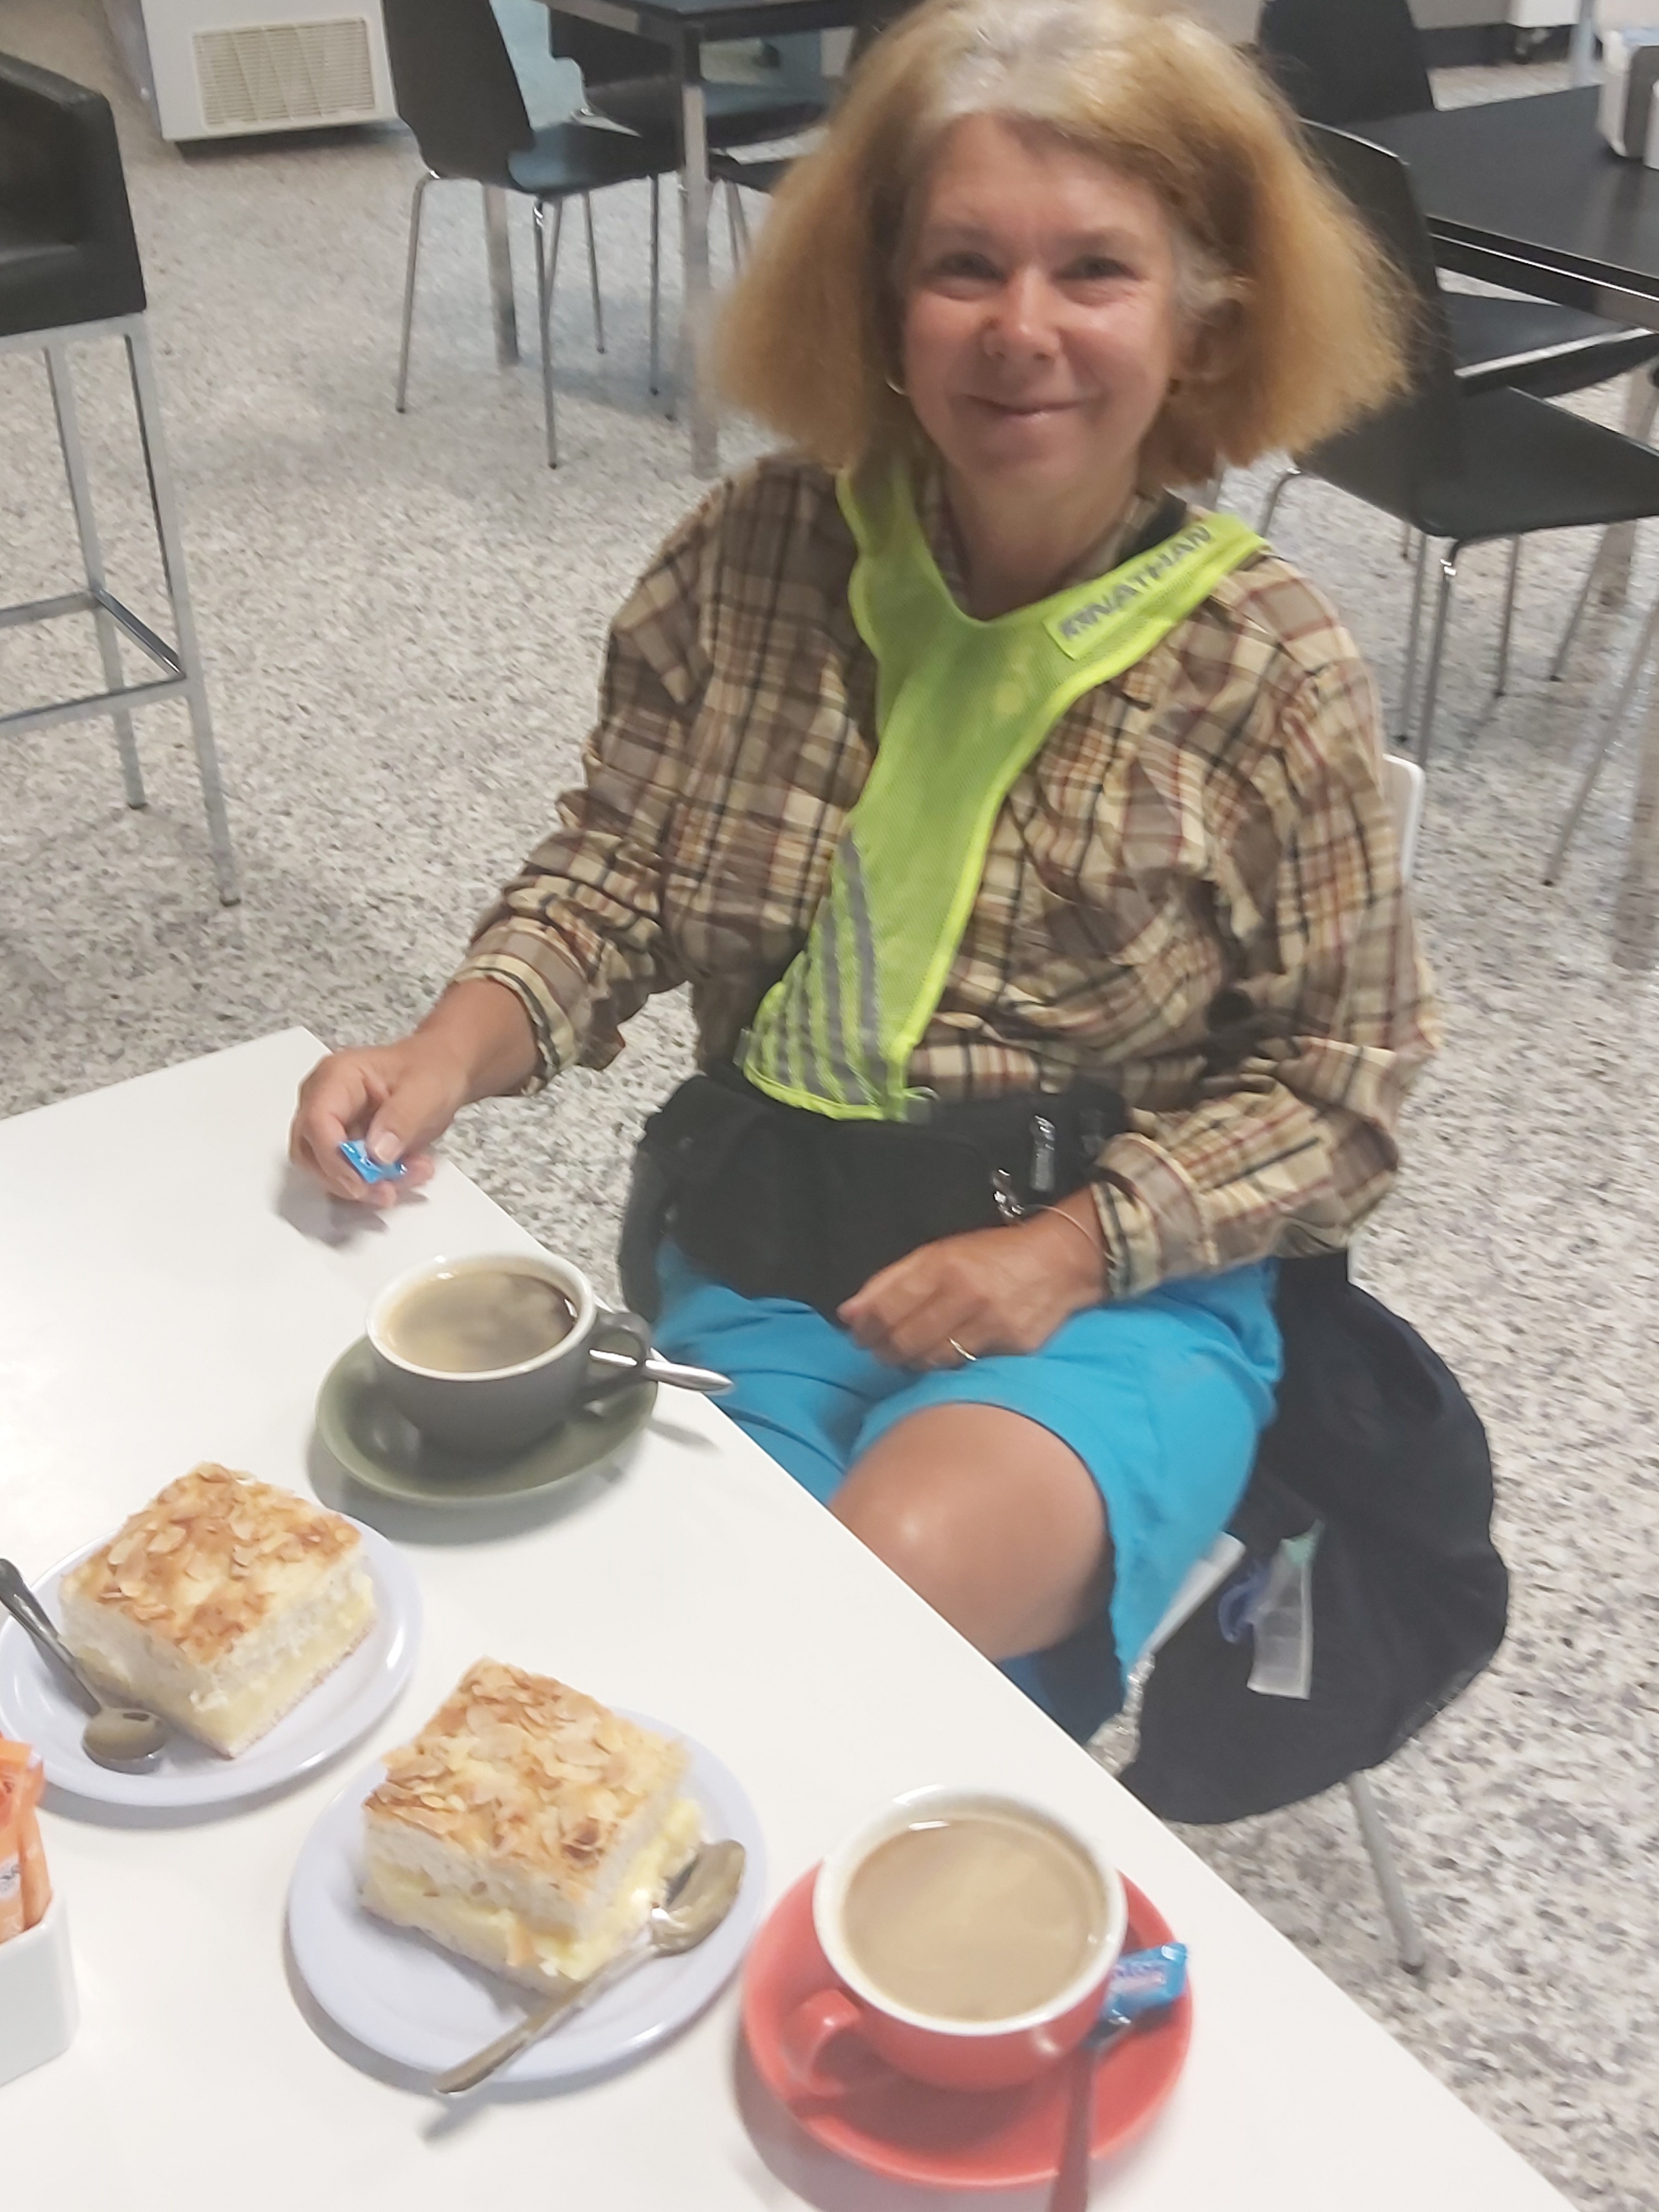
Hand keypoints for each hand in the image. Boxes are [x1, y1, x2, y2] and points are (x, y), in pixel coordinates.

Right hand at [288, 1035, 467, 1206]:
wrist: (441, 1069)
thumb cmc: (429, 1070)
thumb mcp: (425, 1090)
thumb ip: (401, 1119)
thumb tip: (376, 1153)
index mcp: (337, 1076)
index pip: (316, 1122)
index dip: (334, 1158)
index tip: (362, 1181)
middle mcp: (324, 1100)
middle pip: (311, 1152)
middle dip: (347, 1179)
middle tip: (385, 1190)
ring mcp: (331, 1124)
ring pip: (328, 1170)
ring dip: (367, 1183)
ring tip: (410, 1174)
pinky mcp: (344, 1144)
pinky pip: (348, 1174)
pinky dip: (376, 1181)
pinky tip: (407, 1171)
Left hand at [837, 1199, 1107, 1367]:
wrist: (1059, 1262)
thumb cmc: (990, 1256)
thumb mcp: (938, 1254)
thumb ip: (890, 1282)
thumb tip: (849, 1314)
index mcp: (942, 1265)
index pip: (887, 1310)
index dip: (866, 1330)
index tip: (859, 1336)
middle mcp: (966, 1294)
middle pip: (905, 1342)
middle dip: (885, 1351)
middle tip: (882, 1350)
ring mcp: (992, 1323)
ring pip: (932, 1361)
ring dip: (913, 1362)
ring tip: (911, 1354)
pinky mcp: (1013, 1347)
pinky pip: (965, 1367)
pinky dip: (948, 1365)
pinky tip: (945, 1355)